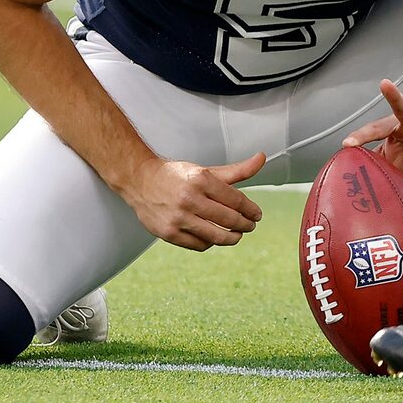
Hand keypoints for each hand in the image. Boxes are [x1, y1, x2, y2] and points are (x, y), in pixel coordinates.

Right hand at [122, 152, 266, 248]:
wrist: (140, 181)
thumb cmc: (177, 176)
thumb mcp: (206, 171)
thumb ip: (237, 170)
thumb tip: (262, 158)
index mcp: (201, 179)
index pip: (235, 199)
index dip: (250, 209)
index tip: (257, 215)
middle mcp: (189, 198)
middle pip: (228, 219)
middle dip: (244, 225)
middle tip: (250, 226)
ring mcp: (178, 218)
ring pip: (215, 236)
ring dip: (231, 238)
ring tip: (236, 235)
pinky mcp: (169, 233)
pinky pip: (198, 245)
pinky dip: (210, 243)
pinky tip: (214, 237)